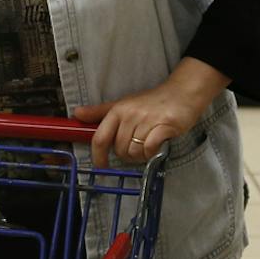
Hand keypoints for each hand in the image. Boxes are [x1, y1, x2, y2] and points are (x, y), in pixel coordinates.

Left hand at [72, 67, 222, 168]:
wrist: (182, 92)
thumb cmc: (151, 101)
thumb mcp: (123, 104)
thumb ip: (100, 112)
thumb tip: (77, 113)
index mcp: (118, 110)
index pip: (100, 138)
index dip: (98, 156)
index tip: (101, 165)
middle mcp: (130, 115)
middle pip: (119, 149)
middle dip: (126, 155)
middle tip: (136, 147)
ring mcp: (148, 120)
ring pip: (135, 152)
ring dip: (141, 155)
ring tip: (147, 144)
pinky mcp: (164, 126)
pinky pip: (150, 149)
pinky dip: (152, 153)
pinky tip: (156, 146)